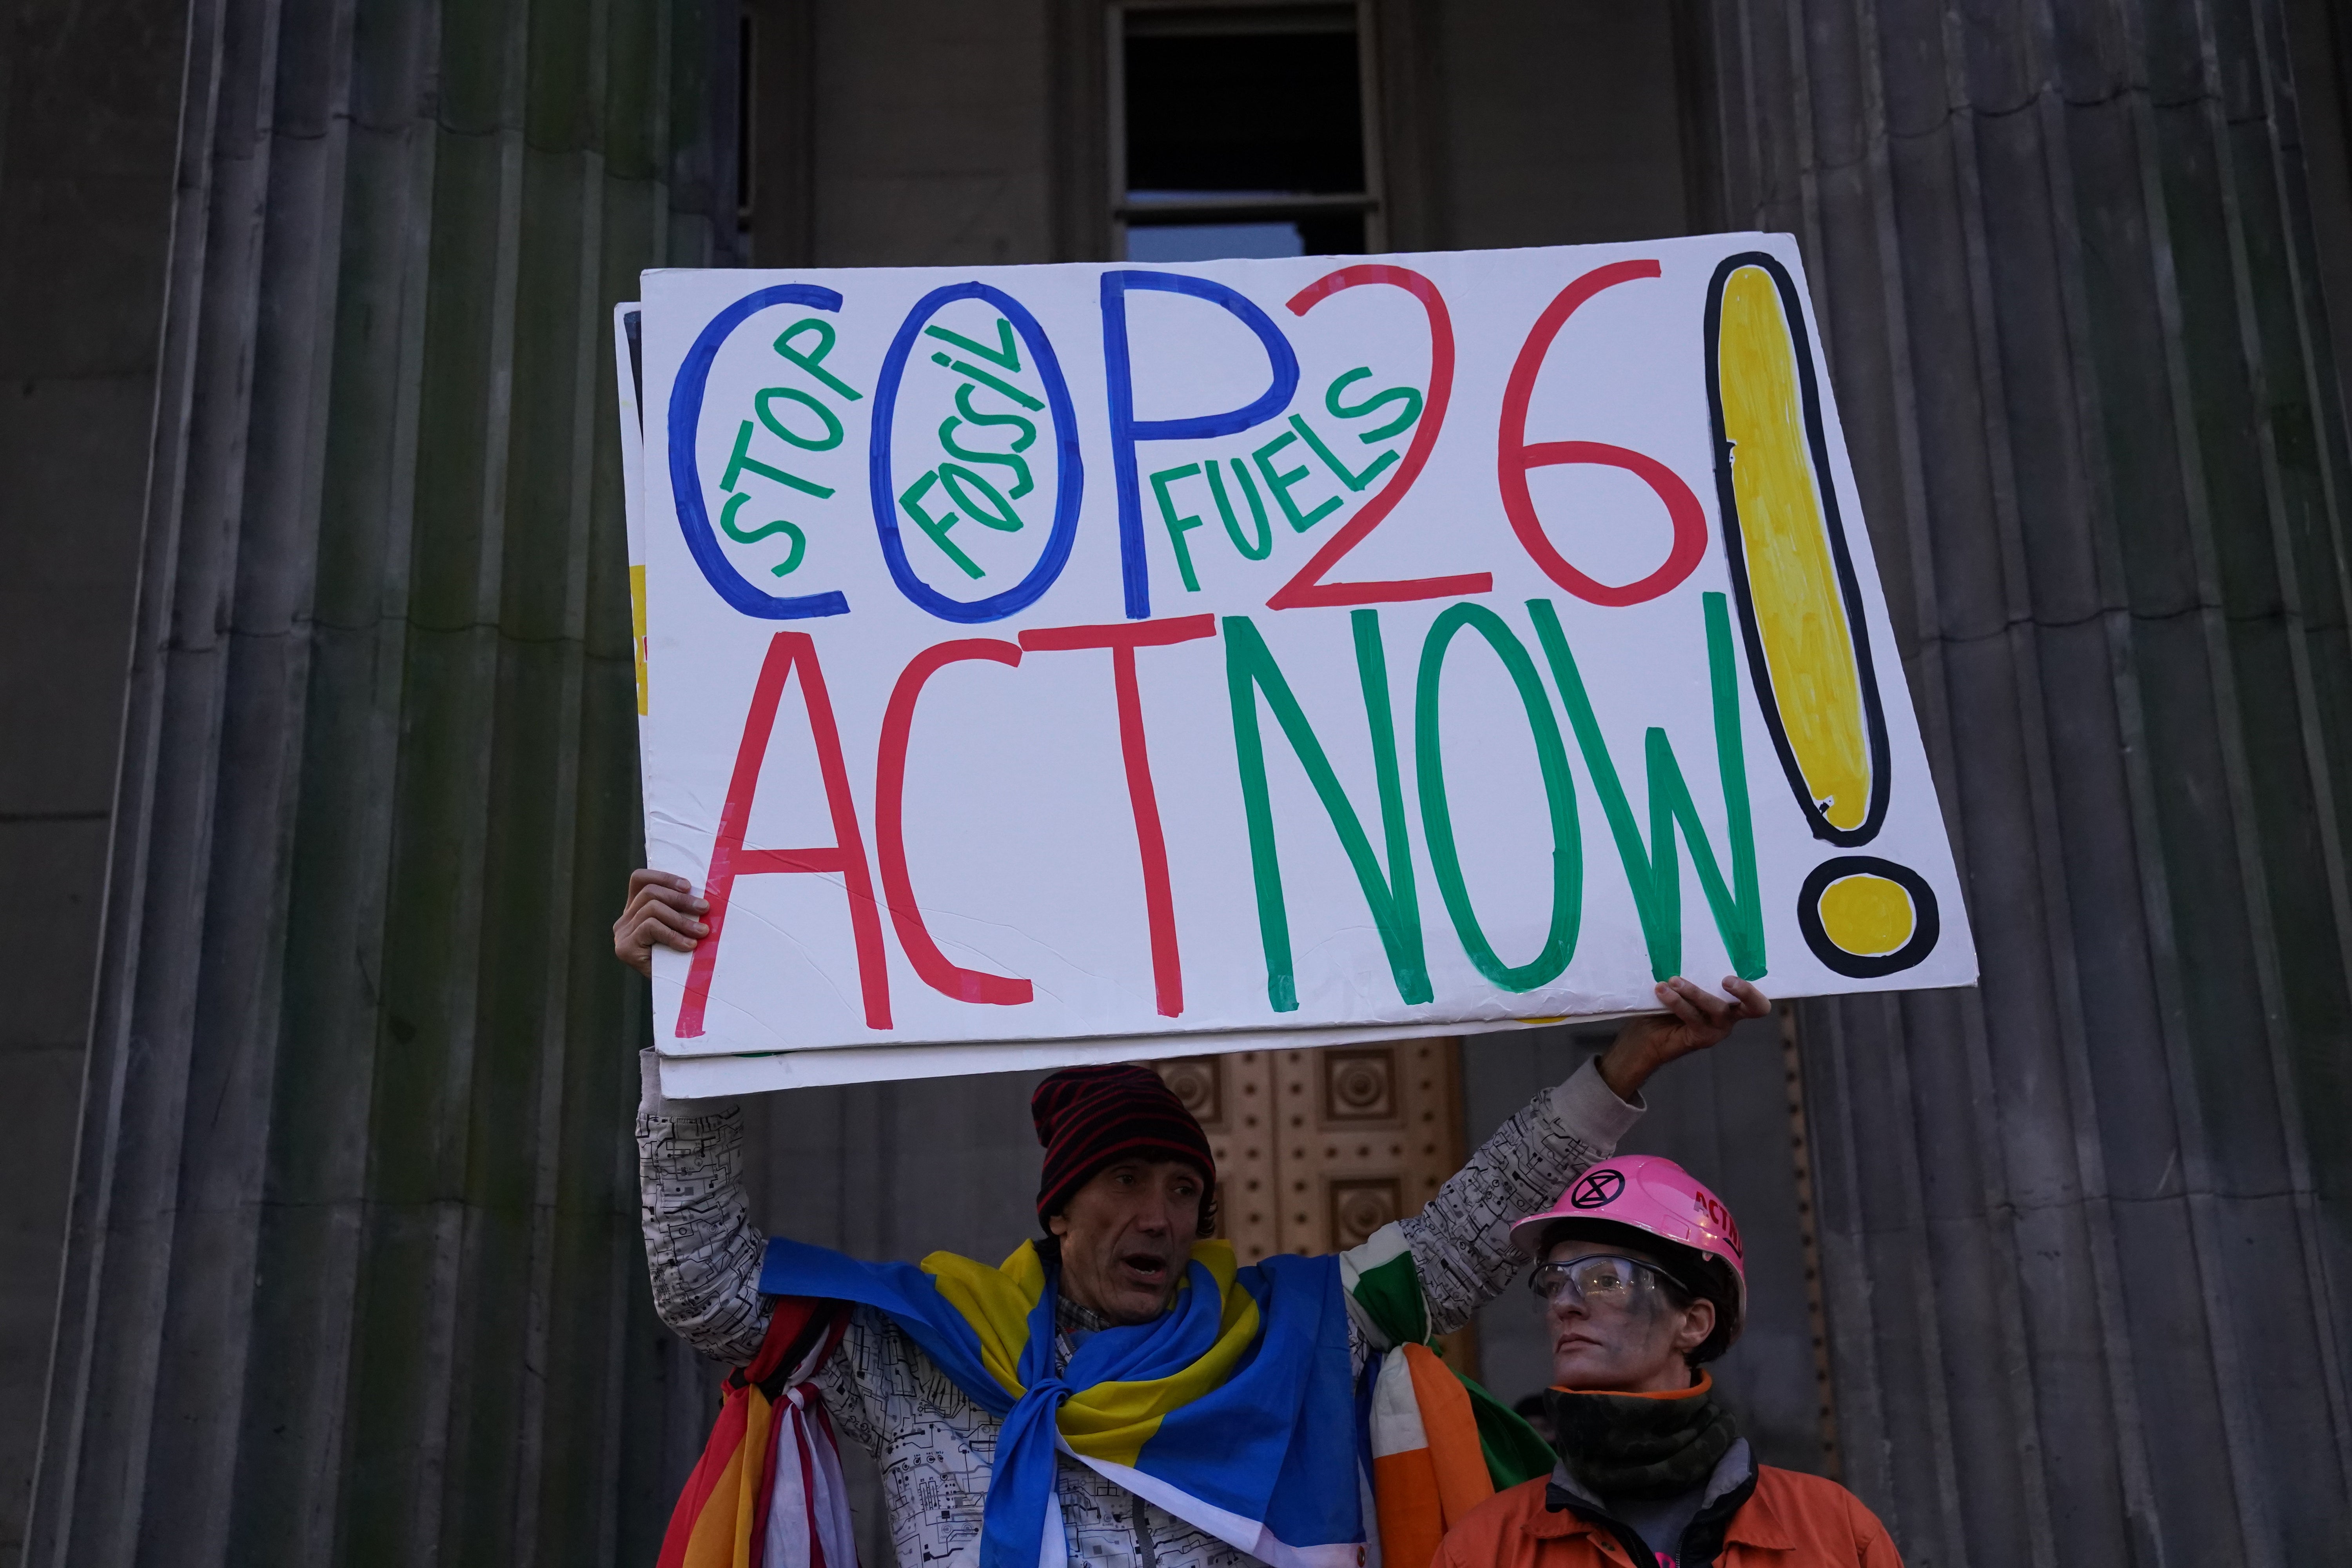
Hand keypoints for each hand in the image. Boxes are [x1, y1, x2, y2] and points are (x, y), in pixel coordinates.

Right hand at [614, 869, 706, 978]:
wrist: (672, 994)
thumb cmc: (681, 957)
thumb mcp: (680, 928)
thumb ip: (680, 910)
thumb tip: (702, 895)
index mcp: (636, 909)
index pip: (640, 880)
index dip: (663, 877)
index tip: (688, 886)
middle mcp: (625, 919)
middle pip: (650, 893)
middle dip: (681, 899)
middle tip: (705, 909)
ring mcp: (622, 934)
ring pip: (651, 909)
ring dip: (682, 919)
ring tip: (702, 932)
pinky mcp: (625, 948)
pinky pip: (650, 928)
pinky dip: (673, 935)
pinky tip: (688, 945)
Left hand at [1597, 976, 1769, 1100]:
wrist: (1646, 1037)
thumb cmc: (1666, 1005)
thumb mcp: (1682, 985)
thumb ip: (1691, 972)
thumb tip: (1684, 941)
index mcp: (1731, 1000)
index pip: (1756, 995)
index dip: (1755, 987)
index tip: (1736, 972)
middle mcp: (1730, 1016)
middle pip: (1756, 1007)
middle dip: (1745, 991)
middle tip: (1726, 979)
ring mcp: (1718, 1029)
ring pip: (1715, 1007)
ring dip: (1694, 991)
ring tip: (1673, 981)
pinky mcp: (1702, 1038)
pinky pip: (1692, 1016)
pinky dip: (1677, 1001)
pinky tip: (1662, 991)